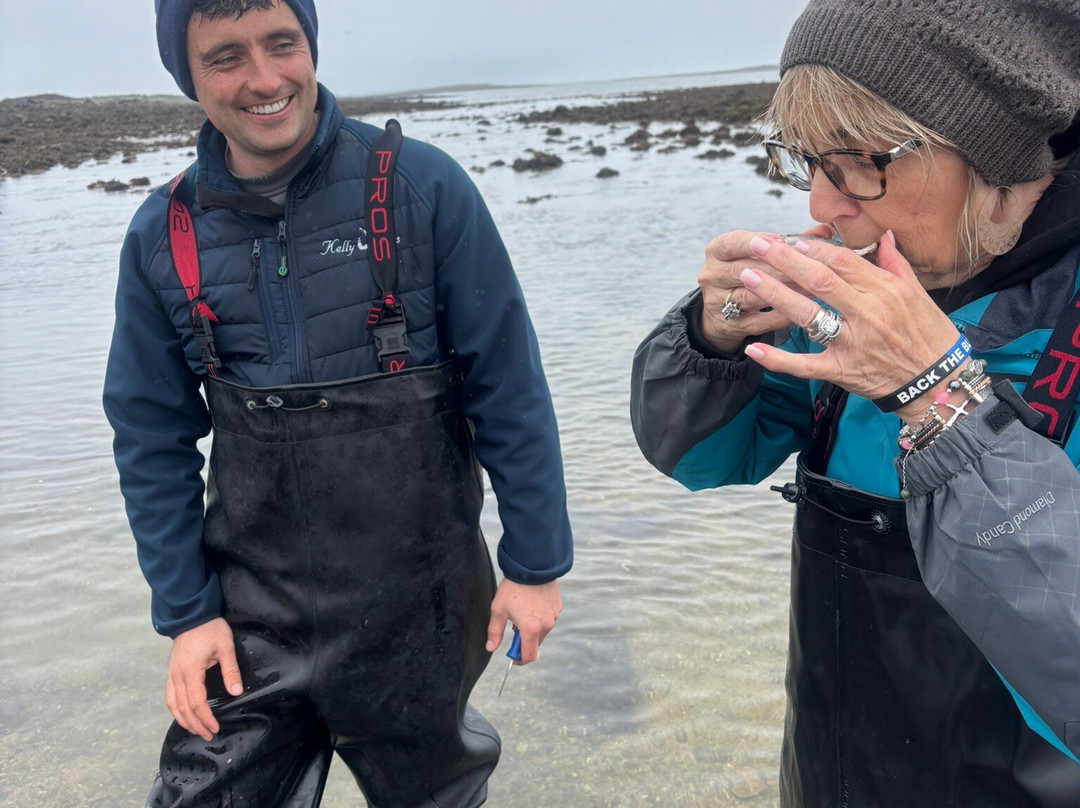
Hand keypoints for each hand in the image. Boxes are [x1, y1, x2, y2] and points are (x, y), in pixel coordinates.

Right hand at [164, 617, 242, 741]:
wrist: (191, 614)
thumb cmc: (210, 629)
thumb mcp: (225, 646)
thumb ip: (230, 670)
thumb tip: (236, 692)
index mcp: (191, 671)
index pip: (196, 703)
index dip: (205, 718)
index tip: (215, 728)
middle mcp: (177, 676)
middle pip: (183, 709)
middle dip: (196, 725)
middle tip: (209, 735)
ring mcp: (171, 675)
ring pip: (173, 705)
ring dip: (184, 721)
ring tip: (196, 730)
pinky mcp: (171, 672)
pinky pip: (170, 697)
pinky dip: (175, 710)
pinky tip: (183, 716)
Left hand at [485, 579, 560, 664]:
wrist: (532, 566)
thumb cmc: (513, 588)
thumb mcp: (499, 610)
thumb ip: (494, 632)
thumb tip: (490, 648)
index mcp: (531, 629)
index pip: (529, 656)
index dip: (520, 660)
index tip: (513, 657)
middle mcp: (546, 625)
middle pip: (535, 644)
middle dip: (524, 641)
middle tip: (512, 627)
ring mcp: (553, 616)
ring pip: (542, 631)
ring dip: (532, 629)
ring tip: (522, 612)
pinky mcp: (557, 607)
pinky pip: (548, 619)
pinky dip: (539, 618)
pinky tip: (531, 605)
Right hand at [698, 225, 832, 352]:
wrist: (724, 310)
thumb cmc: (750, 272)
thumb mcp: (758, 252)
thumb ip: (789, 241)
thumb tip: (824, 230)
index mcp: (716, 252)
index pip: (733, 243)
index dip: (758, 241)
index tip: (783, 240)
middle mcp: (711, 276)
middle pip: (745, 270)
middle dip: (779, 268)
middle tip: (809, 267)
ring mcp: (717, 303)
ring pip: (752, 297)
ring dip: (784, 293)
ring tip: (812, 289)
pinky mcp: (729, 326)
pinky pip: (759, 322)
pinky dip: (782, 316)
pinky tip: (802, 310)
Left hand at [737, 231, 962, 423]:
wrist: (939, 382)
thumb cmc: (928, 334)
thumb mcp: (918, 294)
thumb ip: (895, 263)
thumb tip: (882, 234)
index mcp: (885, 291)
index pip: (843, 262)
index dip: (814, 248)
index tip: (790, 238)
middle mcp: (867, 314)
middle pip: (820, 281)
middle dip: (786, 260)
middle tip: (758, 244)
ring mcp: (852, 343)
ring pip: (808, 315)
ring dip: (775, 294)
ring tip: (748, 277)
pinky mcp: (841, 371)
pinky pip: (804, 364)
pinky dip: (777, 359)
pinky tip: (753, 349)